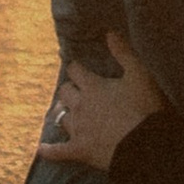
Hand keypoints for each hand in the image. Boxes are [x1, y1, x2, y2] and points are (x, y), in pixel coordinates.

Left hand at [40, 37, 164, 172]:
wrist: (144, 145)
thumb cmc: (144, 107)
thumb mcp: (139, 74)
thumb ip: (124, 52)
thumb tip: (109, 33)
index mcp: (93, 86)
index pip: (75, 71)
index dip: (76, 68)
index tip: (77, 67)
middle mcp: (80, 106)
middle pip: (65, 92)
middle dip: (68, 90)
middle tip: (74, 91)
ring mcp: (78, 129)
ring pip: (61, 117)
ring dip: (62, 113)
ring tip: (64, 112)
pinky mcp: (79, 150)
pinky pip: (57, 151)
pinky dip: (48, 151)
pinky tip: (40, 150)